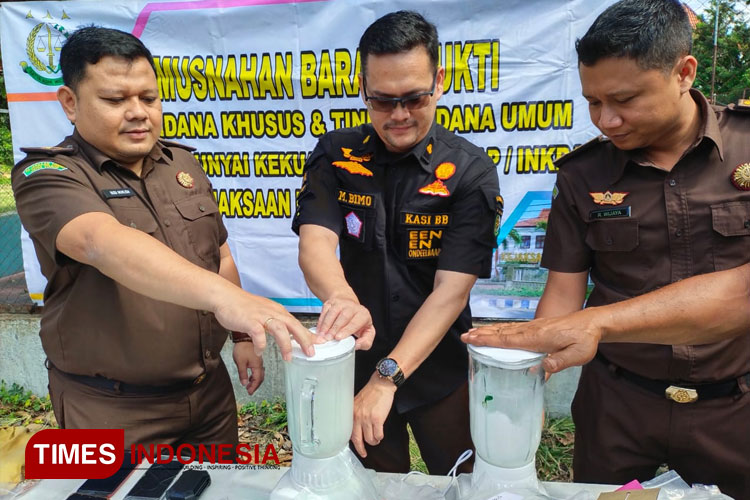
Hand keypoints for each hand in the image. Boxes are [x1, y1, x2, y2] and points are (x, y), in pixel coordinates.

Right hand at [214, 291, 322, 361]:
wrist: (225, 297)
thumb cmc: (244, 306)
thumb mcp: (265, 312)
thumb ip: (276, 321)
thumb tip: (288, 331)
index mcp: (277, 311)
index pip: (297, 323)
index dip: (309, 334)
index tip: (319, 343)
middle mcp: (272, 312)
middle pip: (293, 325)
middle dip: (304, 339)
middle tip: (311, 353)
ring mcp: (261, 316)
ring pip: (279, 329)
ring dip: (285, 344)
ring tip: (288, 357)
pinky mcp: (249, 321)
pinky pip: (258, 334)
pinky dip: (261, 344)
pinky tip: (260, 352)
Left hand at [232, 342, 264, 394]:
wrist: (244, 337)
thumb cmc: (242, 348)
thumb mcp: (240, 363)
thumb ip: (242, 374)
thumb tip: (244, 383)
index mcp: (257, 366)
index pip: (257, 379)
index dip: (253, 387)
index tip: (249, 392)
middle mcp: (260, 364)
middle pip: (260, 378)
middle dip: (255, 385)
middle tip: (249, 390)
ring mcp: (259, 361)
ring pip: (259, 374)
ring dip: (254, 380)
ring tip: (248, 385)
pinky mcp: (256, 359)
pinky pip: (257, 370)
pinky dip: (254, 375)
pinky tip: (249, 376)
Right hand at [317, 296, 374, 349]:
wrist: (349, 305)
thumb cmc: (358, 321)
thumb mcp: (367, 332)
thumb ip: (366, 342)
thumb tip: (357, 345)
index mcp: (363, 315)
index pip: (355, 322)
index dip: (346, 330)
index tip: (338, 337)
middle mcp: (353, 307)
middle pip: (343, 317)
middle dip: (334, 328)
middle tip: (328, 338)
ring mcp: (341, 303)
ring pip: (333, 313)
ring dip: (326, 325)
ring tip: (322, 335)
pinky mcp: (332, 302)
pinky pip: (325, 310)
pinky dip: (321, 321)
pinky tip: (319, 330)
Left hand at [350, 372, 395, 457]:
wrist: (381, 385)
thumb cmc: (371, 392)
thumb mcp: (357, 403)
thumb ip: (355, 414)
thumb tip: (356, 427)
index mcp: (351, 413)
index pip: (349, 432)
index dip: (352, 443)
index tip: (355, 448)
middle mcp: (357, 417)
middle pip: (358, 439)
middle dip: (361, 449)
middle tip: (364, 453)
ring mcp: (367, 418)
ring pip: (369, 439)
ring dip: (374, 441)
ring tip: (376, 439)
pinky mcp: (377, 419)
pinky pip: (378, 434)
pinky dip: (380, 437)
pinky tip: (380, 435)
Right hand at [461, 309, 602, 372]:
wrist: (593, 322)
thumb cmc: (585, 340)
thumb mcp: (578, 355)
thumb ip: (560, 361)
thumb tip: (542, 368)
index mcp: (537, 338)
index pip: (508, 340)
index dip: (489, 340)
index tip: (472, 339)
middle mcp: (532, 330)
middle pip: (502, 332)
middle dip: (482, 334)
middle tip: (464, 336)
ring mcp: (534, 327)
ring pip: (506, 329)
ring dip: (489, 330)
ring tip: (473, 332)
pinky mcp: (537, 326)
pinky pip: (514, 328)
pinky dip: (501, 329)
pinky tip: (496, 331)